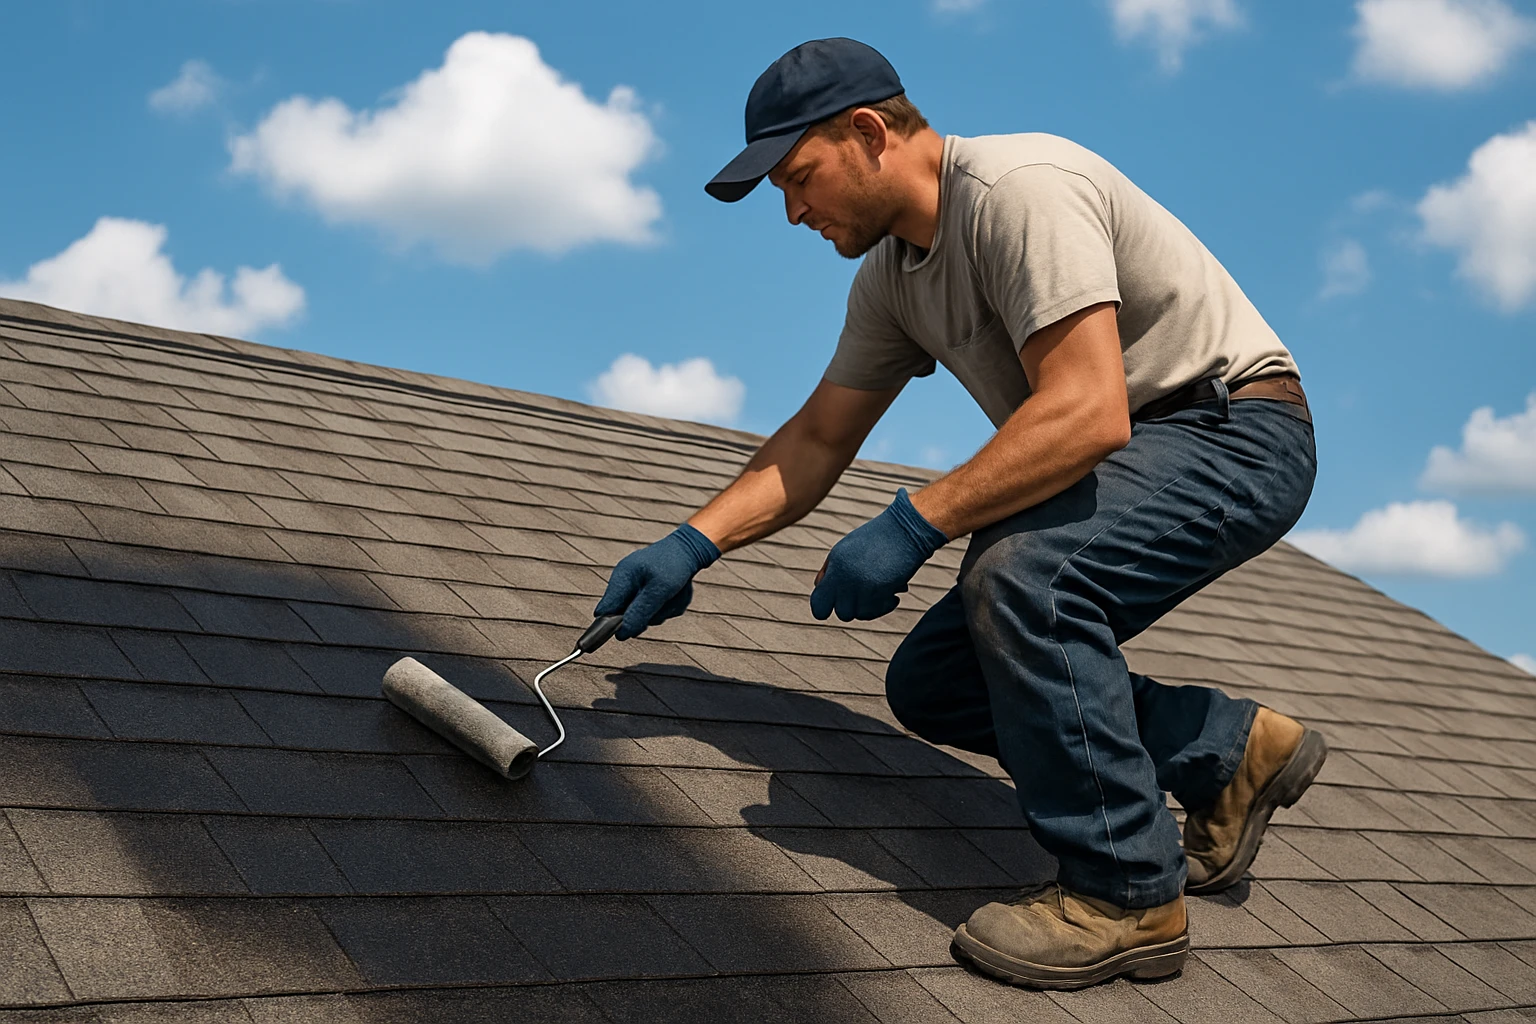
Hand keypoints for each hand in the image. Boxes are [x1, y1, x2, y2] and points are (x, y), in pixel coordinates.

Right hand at [595, 524, 719, 639]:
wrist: (691, 548)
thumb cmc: (675, 565)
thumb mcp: (659, 591)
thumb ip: (640, 612)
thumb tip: (621, 634)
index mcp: (621, 578)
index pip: (605, 610)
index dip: (612, 625)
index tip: (628, 630)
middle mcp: (626, 583)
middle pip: (628, 617)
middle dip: (649, 615)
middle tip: (664, 602)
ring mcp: (638, 587)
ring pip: (646, 615)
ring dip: (663, 610)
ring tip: (674, 594)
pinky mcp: (649, 591)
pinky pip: (657, 609)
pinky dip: (669, 605)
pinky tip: (676, 592)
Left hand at [810, 488, 947, 621]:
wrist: (906, 529)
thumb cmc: (875, 538)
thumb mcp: (844, 549)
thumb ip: (830, 571)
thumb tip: (819, 587)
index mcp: (835, 567)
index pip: (818, 605)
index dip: (825, 609)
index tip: (836, 603)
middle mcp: (846, 579)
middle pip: (842, 613)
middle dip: (853, 608)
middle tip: (863, 596)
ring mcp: (865, 586)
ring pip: (861, 615)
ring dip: (871, 607)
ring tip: (879, 593)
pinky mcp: (883, 590)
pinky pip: (880, 610)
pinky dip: (885, 605)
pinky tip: (892, 594)